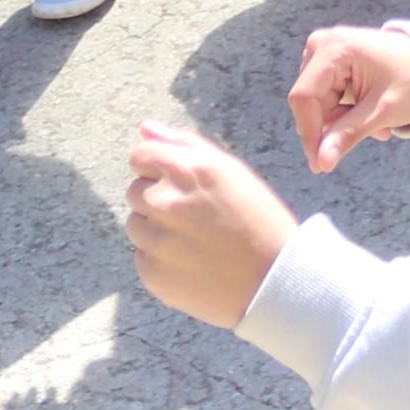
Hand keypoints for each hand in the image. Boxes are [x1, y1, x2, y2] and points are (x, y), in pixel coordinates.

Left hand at [122, 122, 297, 329]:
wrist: (274, 281)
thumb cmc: (257, 219)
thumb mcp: (230, 171)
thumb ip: (183, 144)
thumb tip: (145, 128)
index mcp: (188, 171)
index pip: (140, 157)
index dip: (157, 168)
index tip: (177, 183)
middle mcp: (165, 202)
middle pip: (135, 191)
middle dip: (156, 198)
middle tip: (194, 216)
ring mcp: (156, 241)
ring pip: (136, 225)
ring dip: (155, 228)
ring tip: (195, 240)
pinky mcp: (152, 274)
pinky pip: (142, 257)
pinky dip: (160, 259)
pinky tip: (192, 262)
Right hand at [286, 26, 409, 172]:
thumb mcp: (383, 111)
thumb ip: (348, 134)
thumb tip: (320, 163)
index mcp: (335, 48)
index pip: (304, 97)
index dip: (309, 133)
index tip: (319, 166)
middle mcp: (323, 43)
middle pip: (309, 101)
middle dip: (335, 126)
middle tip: (373, 134)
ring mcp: (324, 50)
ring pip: (317, 103)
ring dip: (342, 121)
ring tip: (377, 124)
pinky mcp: (328, 60)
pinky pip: (325, 96)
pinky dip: (344, 111)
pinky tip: (369, 112)